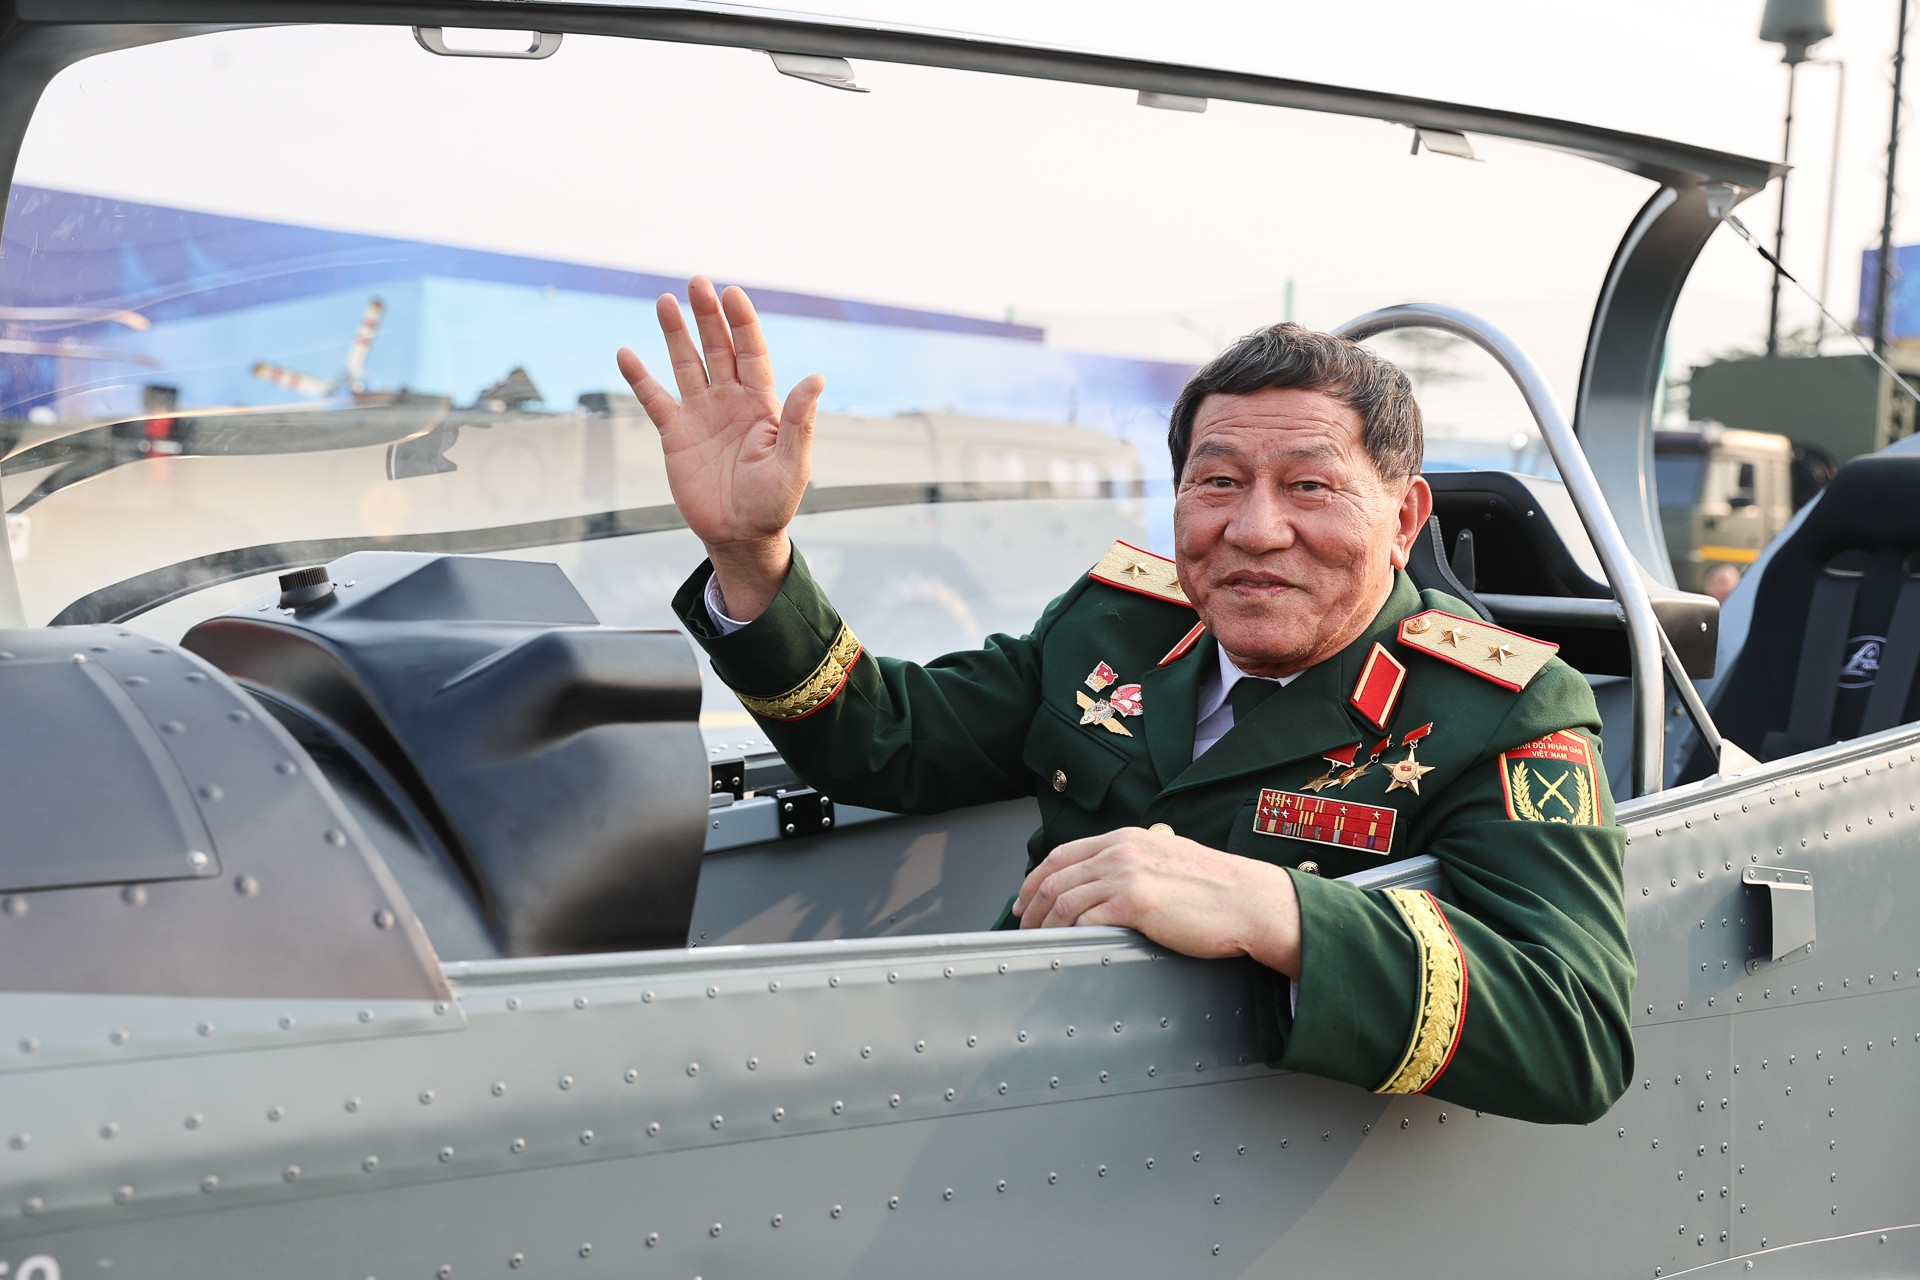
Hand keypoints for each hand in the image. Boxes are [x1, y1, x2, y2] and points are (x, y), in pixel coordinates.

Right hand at [617, 277, 824, 621]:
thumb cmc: (773, 503)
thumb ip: (800, 421)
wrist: (740, 535)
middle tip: (696, 282)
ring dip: (675, 333)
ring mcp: (701, 414)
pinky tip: (626, 354)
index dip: (742, 322)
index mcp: (762, 403)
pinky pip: (654, 399)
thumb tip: (816, 378)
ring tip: (665, 301)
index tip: (732, 293)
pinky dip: (640, 377)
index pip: (751, 351)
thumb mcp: (793, 463)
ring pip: (686, 364)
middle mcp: (730, 401)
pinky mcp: (675, 434)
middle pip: (717, 348)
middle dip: (708, 316)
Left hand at [1010, 827, 1302, 975]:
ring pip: (1064, 899)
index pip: (1063, 854)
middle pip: (1055, 876)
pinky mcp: (1136, 902)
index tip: (1025, 900)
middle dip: (1032, 906)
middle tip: (1024, 929)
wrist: (1250, 901)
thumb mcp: (1168, 859)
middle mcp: (1121, 849)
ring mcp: (1127, 873)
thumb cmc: (1218, 888)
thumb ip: (1136, 864)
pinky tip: (1064, 947)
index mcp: (1127, 838)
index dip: (1035, 879)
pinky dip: (1067, 934)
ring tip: (1040, 944)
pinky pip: (1085, 918)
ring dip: (1044, 925)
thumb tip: (1109, 884)